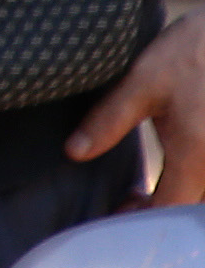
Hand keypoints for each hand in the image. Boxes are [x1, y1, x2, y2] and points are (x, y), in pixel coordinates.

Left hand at [73, 11, 204, 205]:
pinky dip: (194, 178)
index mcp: (196, 155)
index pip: (168, 208)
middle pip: (192, 205)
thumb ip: (108, 121)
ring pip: (203, 193)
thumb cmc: (193, 51)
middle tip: (130, 200)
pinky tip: (178, 168)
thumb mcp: (142, 83)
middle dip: (162, 209)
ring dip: (181, 194)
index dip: (140, 216)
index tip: (118, 211)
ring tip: (149, 189)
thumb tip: (74, 153)